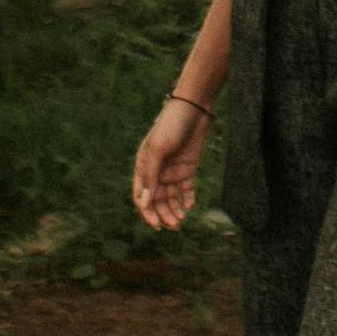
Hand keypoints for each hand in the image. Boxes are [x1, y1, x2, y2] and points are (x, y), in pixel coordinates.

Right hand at [131, 102, 208, 231]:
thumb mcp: (159, 149)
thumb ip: (151, 176)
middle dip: (164, 214)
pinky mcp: (188, 168)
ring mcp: (172, 170)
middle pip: (157, 200)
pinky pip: (185, 189)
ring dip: (175, 210)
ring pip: (171, 197)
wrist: (194, 109)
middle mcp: (157, 171)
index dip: (147, 212)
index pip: (142, 196)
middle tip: (174, 226)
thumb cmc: (171, 125)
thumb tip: (144, 203)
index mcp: (143, 166)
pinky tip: (189, 206)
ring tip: (182, 220)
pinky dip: (187, 199)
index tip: (157, 225)